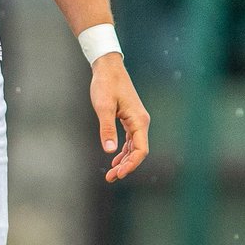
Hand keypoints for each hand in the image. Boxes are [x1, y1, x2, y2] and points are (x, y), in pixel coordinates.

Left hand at [89, 54, 149, 181]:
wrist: (107, 67)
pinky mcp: (130, 117)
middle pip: (138, 151)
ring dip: (125, 160)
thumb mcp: (103, 107)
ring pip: (134, 146)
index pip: (140, 150)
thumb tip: (109, 151)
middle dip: (126, 166)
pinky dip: (124, 150)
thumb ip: (107, 128)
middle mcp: (141, 121)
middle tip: (110, 177)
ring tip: (112, 173)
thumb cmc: (106, 84)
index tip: (118, 174)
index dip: (131, 165)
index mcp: (139, 120)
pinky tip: (115, 158)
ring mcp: (136, 120)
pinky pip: (131, 139)